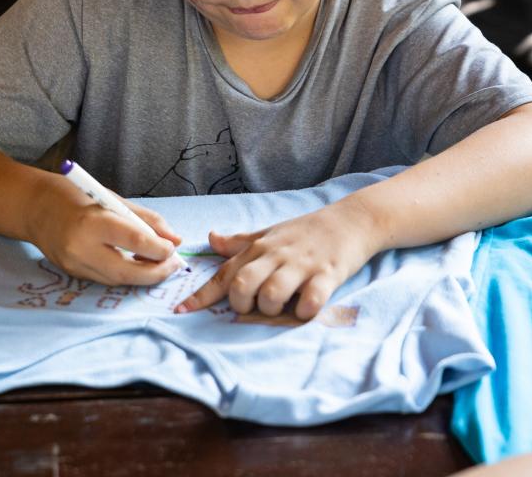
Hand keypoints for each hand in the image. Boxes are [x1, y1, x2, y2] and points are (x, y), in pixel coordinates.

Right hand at [27, 177, 182, 285]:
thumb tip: (175, 240)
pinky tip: (137, 266)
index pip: (134, 241)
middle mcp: (80, 247)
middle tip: (174, 266)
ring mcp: (73, 264)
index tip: (172, 248)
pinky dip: (125, 275)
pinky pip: (105, 279)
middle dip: (156, 273)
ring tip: (159, 265)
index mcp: (92, 222)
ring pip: (117, 280)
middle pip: (126, 272)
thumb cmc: (75, 196)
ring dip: (143, 276)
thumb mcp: (113, 199)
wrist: (34, 207)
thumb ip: (146, 220)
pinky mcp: (71, 273)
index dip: (159, 249)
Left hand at [175, 201, 379, 319]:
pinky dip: (305, 310)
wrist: (350, 220)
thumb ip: (240, 241)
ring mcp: (302, 265)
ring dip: (272, 309)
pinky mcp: (328, 274)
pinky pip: (311, 300)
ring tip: (283, 307)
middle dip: (242, 304)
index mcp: (259, 248)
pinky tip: (307, 308)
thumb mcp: (270, 233)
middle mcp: (276, 255)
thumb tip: (210, 239)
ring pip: (273, 294)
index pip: (225, 273)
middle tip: (254, 306)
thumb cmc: (306, 231)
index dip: (202, 295)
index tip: (180, 311)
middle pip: (243, 285)